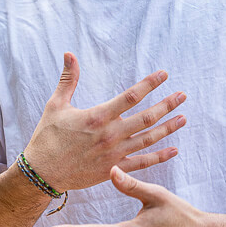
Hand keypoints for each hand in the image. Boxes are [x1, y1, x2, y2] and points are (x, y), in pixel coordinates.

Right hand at [23, 53, 185, 191]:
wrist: (42, 173)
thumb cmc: (47, 137)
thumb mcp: (56, 104)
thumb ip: (68, 79)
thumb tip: (69, 54)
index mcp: (98, 116)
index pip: (131, 96)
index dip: (149, 84)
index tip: (164, 75)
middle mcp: (110, 135)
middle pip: (146, 118)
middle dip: (167, 105)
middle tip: (183, 96)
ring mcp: (114, 154)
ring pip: (148, 139)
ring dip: (168, 128)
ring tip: (183, 118)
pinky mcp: (114, 170)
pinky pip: (143, 163)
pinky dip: (160, 156)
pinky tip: (174, 149)